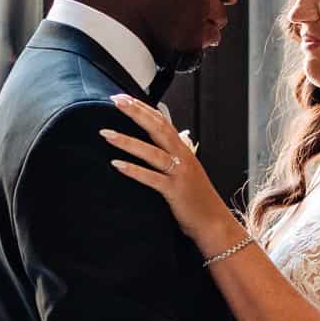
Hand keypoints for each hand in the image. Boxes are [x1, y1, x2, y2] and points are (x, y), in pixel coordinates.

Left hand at [102, 95, 239, 249]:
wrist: (213, 222)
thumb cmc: (198, 198)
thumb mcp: (188, 170)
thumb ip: (177, 153)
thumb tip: (170, 136)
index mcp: (184, 151)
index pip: (162, 122)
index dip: (143, 108)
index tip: (124, 98)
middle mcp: (183, 158)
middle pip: (158, 129)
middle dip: (136, 114)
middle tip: (115, 101)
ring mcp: (179, 174)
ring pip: (152, 152)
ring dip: (128, 142)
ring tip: (106, 133)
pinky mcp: (174, 191)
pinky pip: (152, 178)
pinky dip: (134, 170)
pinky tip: (116, 165)